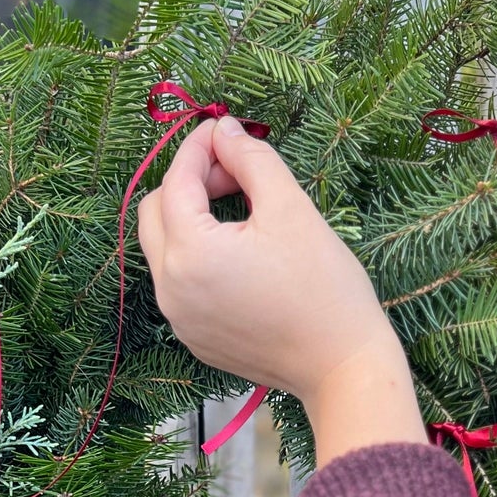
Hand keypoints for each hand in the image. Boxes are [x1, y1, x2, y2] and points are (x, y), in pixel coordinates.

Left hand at [138, 116, 426, 462]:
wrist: (343, 366)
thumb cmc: (324, 288)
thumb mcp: (291, 208)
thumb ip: (251, 159)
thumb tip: (225, 130)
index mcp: (190, 252)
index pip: (176, 181)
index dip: (199, 147)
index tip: (226, 130)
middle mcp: (170, 288)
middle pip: (154, 212)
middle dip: (188, 182)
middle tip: (233, 173)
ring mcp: (179, 318)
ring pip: (164, 249)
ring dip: (191, 220)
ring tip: (241, 212)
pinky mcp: (195, 338)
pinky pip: (181, 284)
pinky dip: (199, 258)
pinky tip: (242, 256)